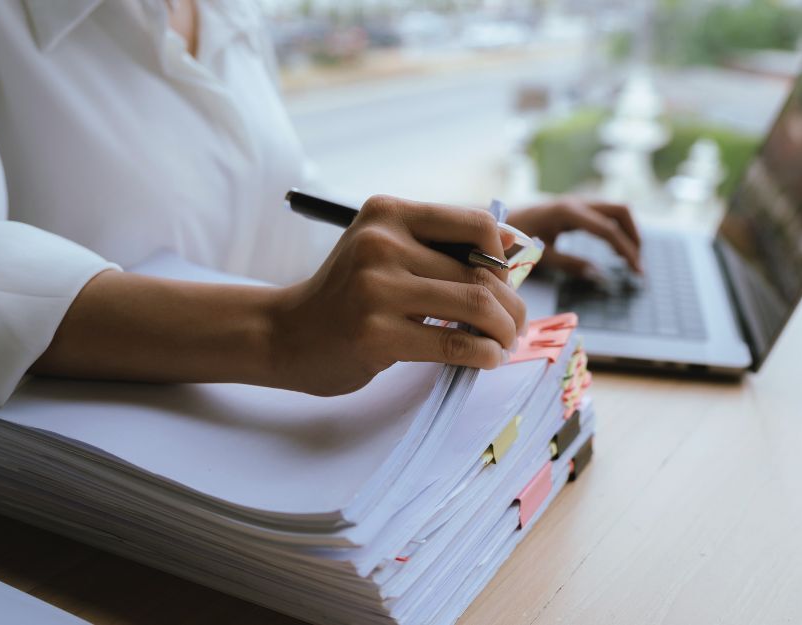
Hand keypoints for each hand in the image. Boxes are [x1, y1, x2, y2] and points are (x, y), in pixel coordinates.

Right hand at [269, 195, 525, 395]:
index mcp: (388, 213)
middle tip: (514, 325)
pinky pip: (454, 343)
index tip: (503, 285)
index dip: (504, 258)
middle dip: (512, 305)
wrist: (285, 334)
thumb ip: (440, 248)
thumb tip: (517, 249)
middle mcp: (381, 243)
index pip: (476, 223)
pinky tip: (485, 359)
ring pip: (476, 305)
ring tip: (503, 343)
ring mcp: (376, 288)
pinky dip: (484, 354)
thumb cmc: (348, 296)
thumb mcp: (385, 251)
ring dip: (504, 331)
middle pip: (482, 271)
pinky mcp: (376, 334)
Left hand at [506, 197, 641, 277]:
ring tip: (631, 260)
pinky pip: (608, 214)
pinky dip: (619, 230)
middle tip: (637, 265)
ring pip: (618, 210)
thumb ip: (570, 263)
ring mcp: (580, 201)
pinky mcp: (579, 207)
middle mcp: (579, 202)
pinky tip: (617, 250)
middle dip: (635, 237)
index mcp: (569, 212)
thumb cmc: (515, 239)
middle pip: (622, 211)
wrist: (501, 220)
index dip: (626, 251)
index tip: (637, 273)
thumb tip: (599, 275)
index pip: (609, 229)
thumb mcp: (541, 254)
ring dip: (629, 232)